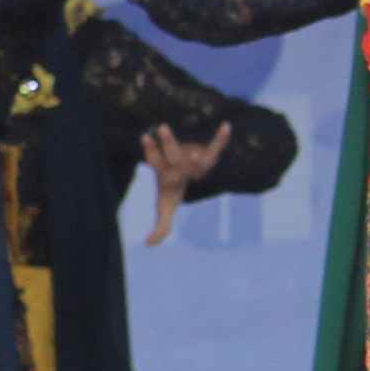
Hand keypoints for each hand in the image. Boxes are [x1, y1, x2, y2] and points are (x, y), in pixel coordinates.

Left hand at [137, 125, 228, 250]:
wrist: (184, 174)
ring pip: (193, 151)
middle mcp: (176, 161)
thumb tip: (149, 244)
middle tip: (163, 128)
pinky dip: (221, 139)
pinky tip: (226, 126)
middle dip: (168, 143)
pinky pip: (215, 147)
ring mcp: (192, 156)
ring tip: (194, 144)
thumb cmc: (171, 191)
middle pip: (172, 154)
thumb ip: (161, 227)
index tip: (143, 137)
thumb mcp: (166, 208)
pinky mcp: (207, 155)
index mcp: (164, 172)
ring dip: (201, 144)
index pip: (155, 161)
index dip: (150, 151)